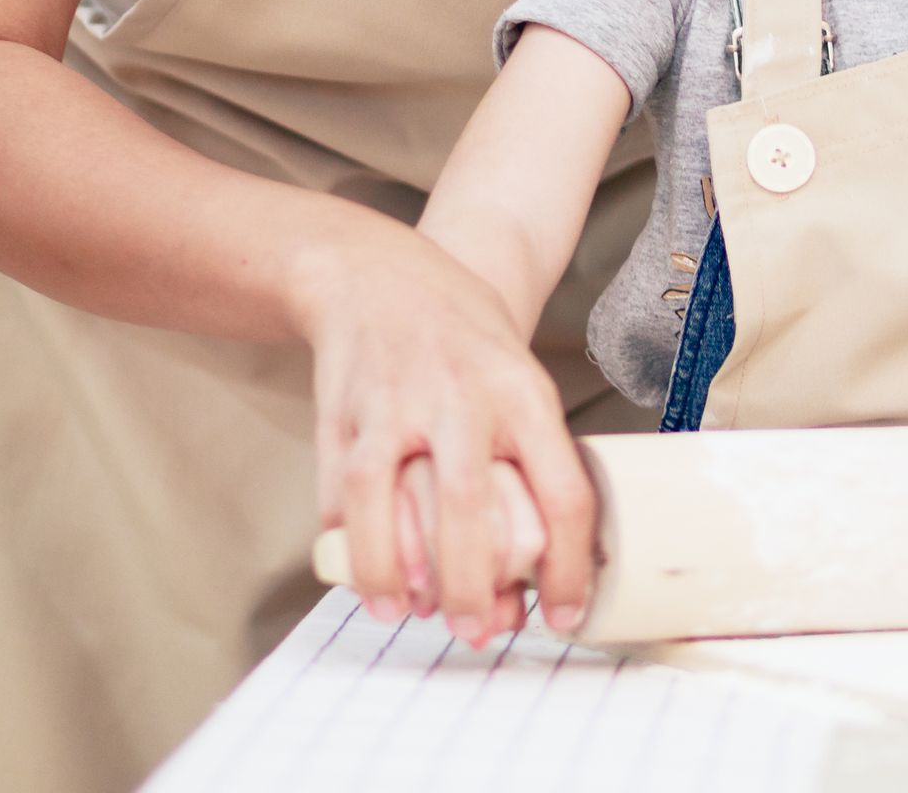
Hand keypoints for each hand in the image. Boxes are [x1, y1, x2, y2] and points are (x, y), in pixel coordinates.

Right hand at [292, 221, 596, 646]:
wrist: (379, 274)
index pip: (562, 491)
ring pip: (386, 501)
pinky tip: (367, 580)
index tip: (564, 615)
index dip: (567, 566)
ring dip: (395, 573)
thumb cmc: (465, 344)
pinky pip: (339, 491)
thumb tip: (530, 575)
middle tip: (480, 632)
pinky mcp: (341, 414)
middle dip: (474, 585)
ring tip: (409, 615)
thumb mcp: (519, 384)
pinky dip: (351, 545)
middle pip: (469, 505)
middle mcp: (460, 397)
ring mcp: (393, 403)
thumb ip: (525, 468)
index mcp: (523, 392)